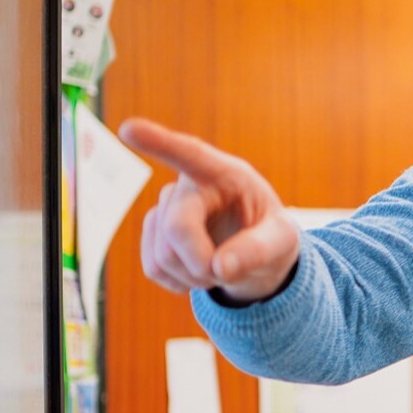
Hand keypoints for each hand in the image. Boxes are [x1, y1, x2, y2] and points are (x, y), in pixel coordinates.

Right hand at [118, 118, 300, 302]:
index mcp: (226, 174)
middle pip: (176, 227)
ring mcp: (166, 208)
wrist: (255, 255)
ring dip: (194, 276)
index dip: (158, 142)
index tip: (128, 129)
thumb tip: (220, 267)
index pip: (191, 154)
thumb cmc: (271, 236)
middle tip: (226, 274)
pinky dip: (179, 283)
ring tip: (219, 267)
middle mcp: (189, 185)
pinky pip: (153, 268)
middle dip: (200, 263)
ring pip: (162, 255)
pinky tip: (198, 272)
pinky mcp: (153, 234)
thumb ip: (260, 250)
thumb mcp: (283, 241)